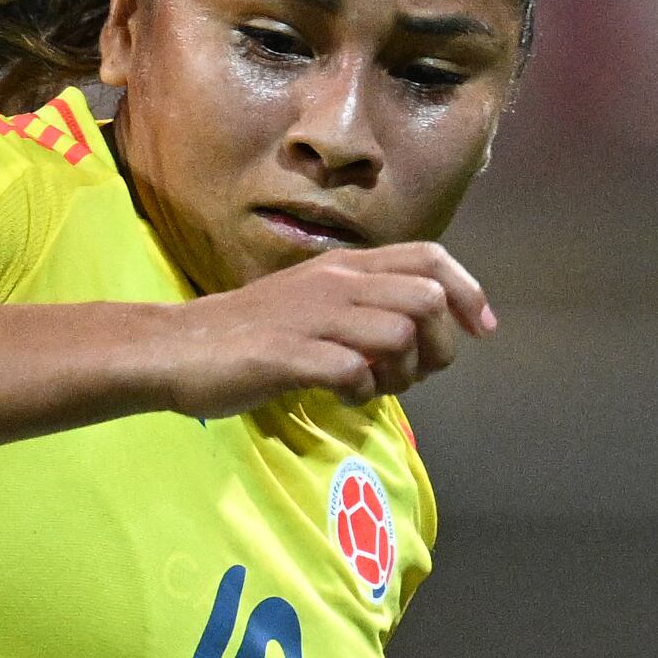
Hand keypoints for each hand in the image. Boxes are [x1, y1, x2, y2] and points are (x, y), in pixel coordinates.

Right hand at [145, 244, 493, 418]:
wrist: (177, 348)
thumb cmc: (247, 333)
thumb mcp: (313, 304)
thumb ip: (362, 309)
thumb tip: (414, 336)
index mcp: (345, 266)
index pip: (431, 257)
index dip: (468, 291)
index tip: (480, 329)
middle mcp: (336, 283)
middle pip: (427, 299)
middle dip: (439, 346)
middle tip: (414, 376)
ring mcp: (313, 318)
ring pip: (398, 334)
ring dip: (402, 374)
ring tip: (374, 388)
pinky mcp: (289, 355)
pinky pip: (353, 372)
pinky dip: (361, 393)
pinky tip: (341, 399)